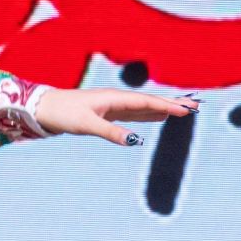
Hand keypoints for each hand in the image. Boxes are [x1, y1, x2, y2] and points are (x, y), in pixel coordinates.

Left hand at [34, 87, 200, 145]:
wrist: (43, 108)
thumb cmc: (63, 113)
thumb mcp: (87, 125)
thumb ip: (111, 132)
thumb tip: (135, 141)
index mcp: (113, 99)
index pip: (146, 102)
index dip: (167, 105)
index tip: (187, 109)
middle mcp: (115, 100)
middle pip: (149, 101)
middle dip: (172, 103)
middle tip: (196, 106)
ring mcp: (112, 105)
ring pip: (143, 106)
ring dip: (163, 106)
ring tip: (184, 108)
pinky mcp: (107, 113)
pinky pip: (134, 112)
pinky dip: (149, 112)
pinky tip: (158, 114)